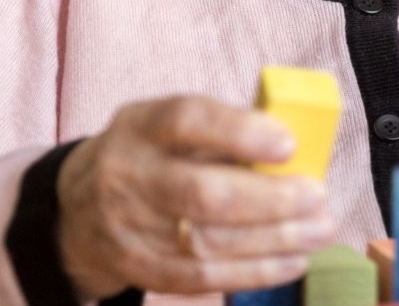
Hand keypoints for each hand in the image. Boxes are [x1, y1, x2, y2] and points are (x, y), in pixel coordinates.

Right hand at [56, 96, 334, 299]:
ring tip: (320, 230)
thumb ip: (222, 130)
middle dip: (268, 198)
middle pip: (200, 193)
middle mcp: (128, 175)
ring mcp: (130, 228)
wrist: (79, 208)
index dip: (238, 131)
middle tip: (316, 196)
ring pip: (207, 241)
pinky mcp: (140, 268)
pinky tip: (292, 261)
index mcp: (140, 126)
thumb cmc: (150, 154)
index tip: (288, 142)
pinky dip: (253, 272)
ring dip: (274, 240)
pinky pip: (201, 277)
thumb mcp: (168, 125)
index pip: (185, 121)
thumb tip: (294, 145)